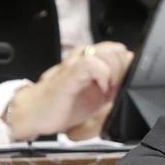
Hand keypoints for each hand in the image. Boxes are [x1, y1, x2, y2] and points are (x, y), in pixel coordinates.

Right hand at [6, 42, 132, 139]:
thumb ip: (113, 85)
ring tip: (108, 90)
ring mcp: (75, 63)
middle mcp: (83, 57)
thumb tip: (131, 77)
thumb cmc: (62, 105)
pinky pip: (91, 64)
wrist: (34, 113)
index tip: (123, 85)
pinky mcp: (69, 73)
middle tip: (116, 89)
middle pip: (117, 50)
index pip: (120, 51)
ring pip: (107, 53)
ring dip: (115, 73)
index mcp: (91, 61)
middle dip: (123, 71)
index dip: (127, 67)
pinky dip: (103, 76)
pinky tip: (102, 89)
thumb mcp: (97, 96)